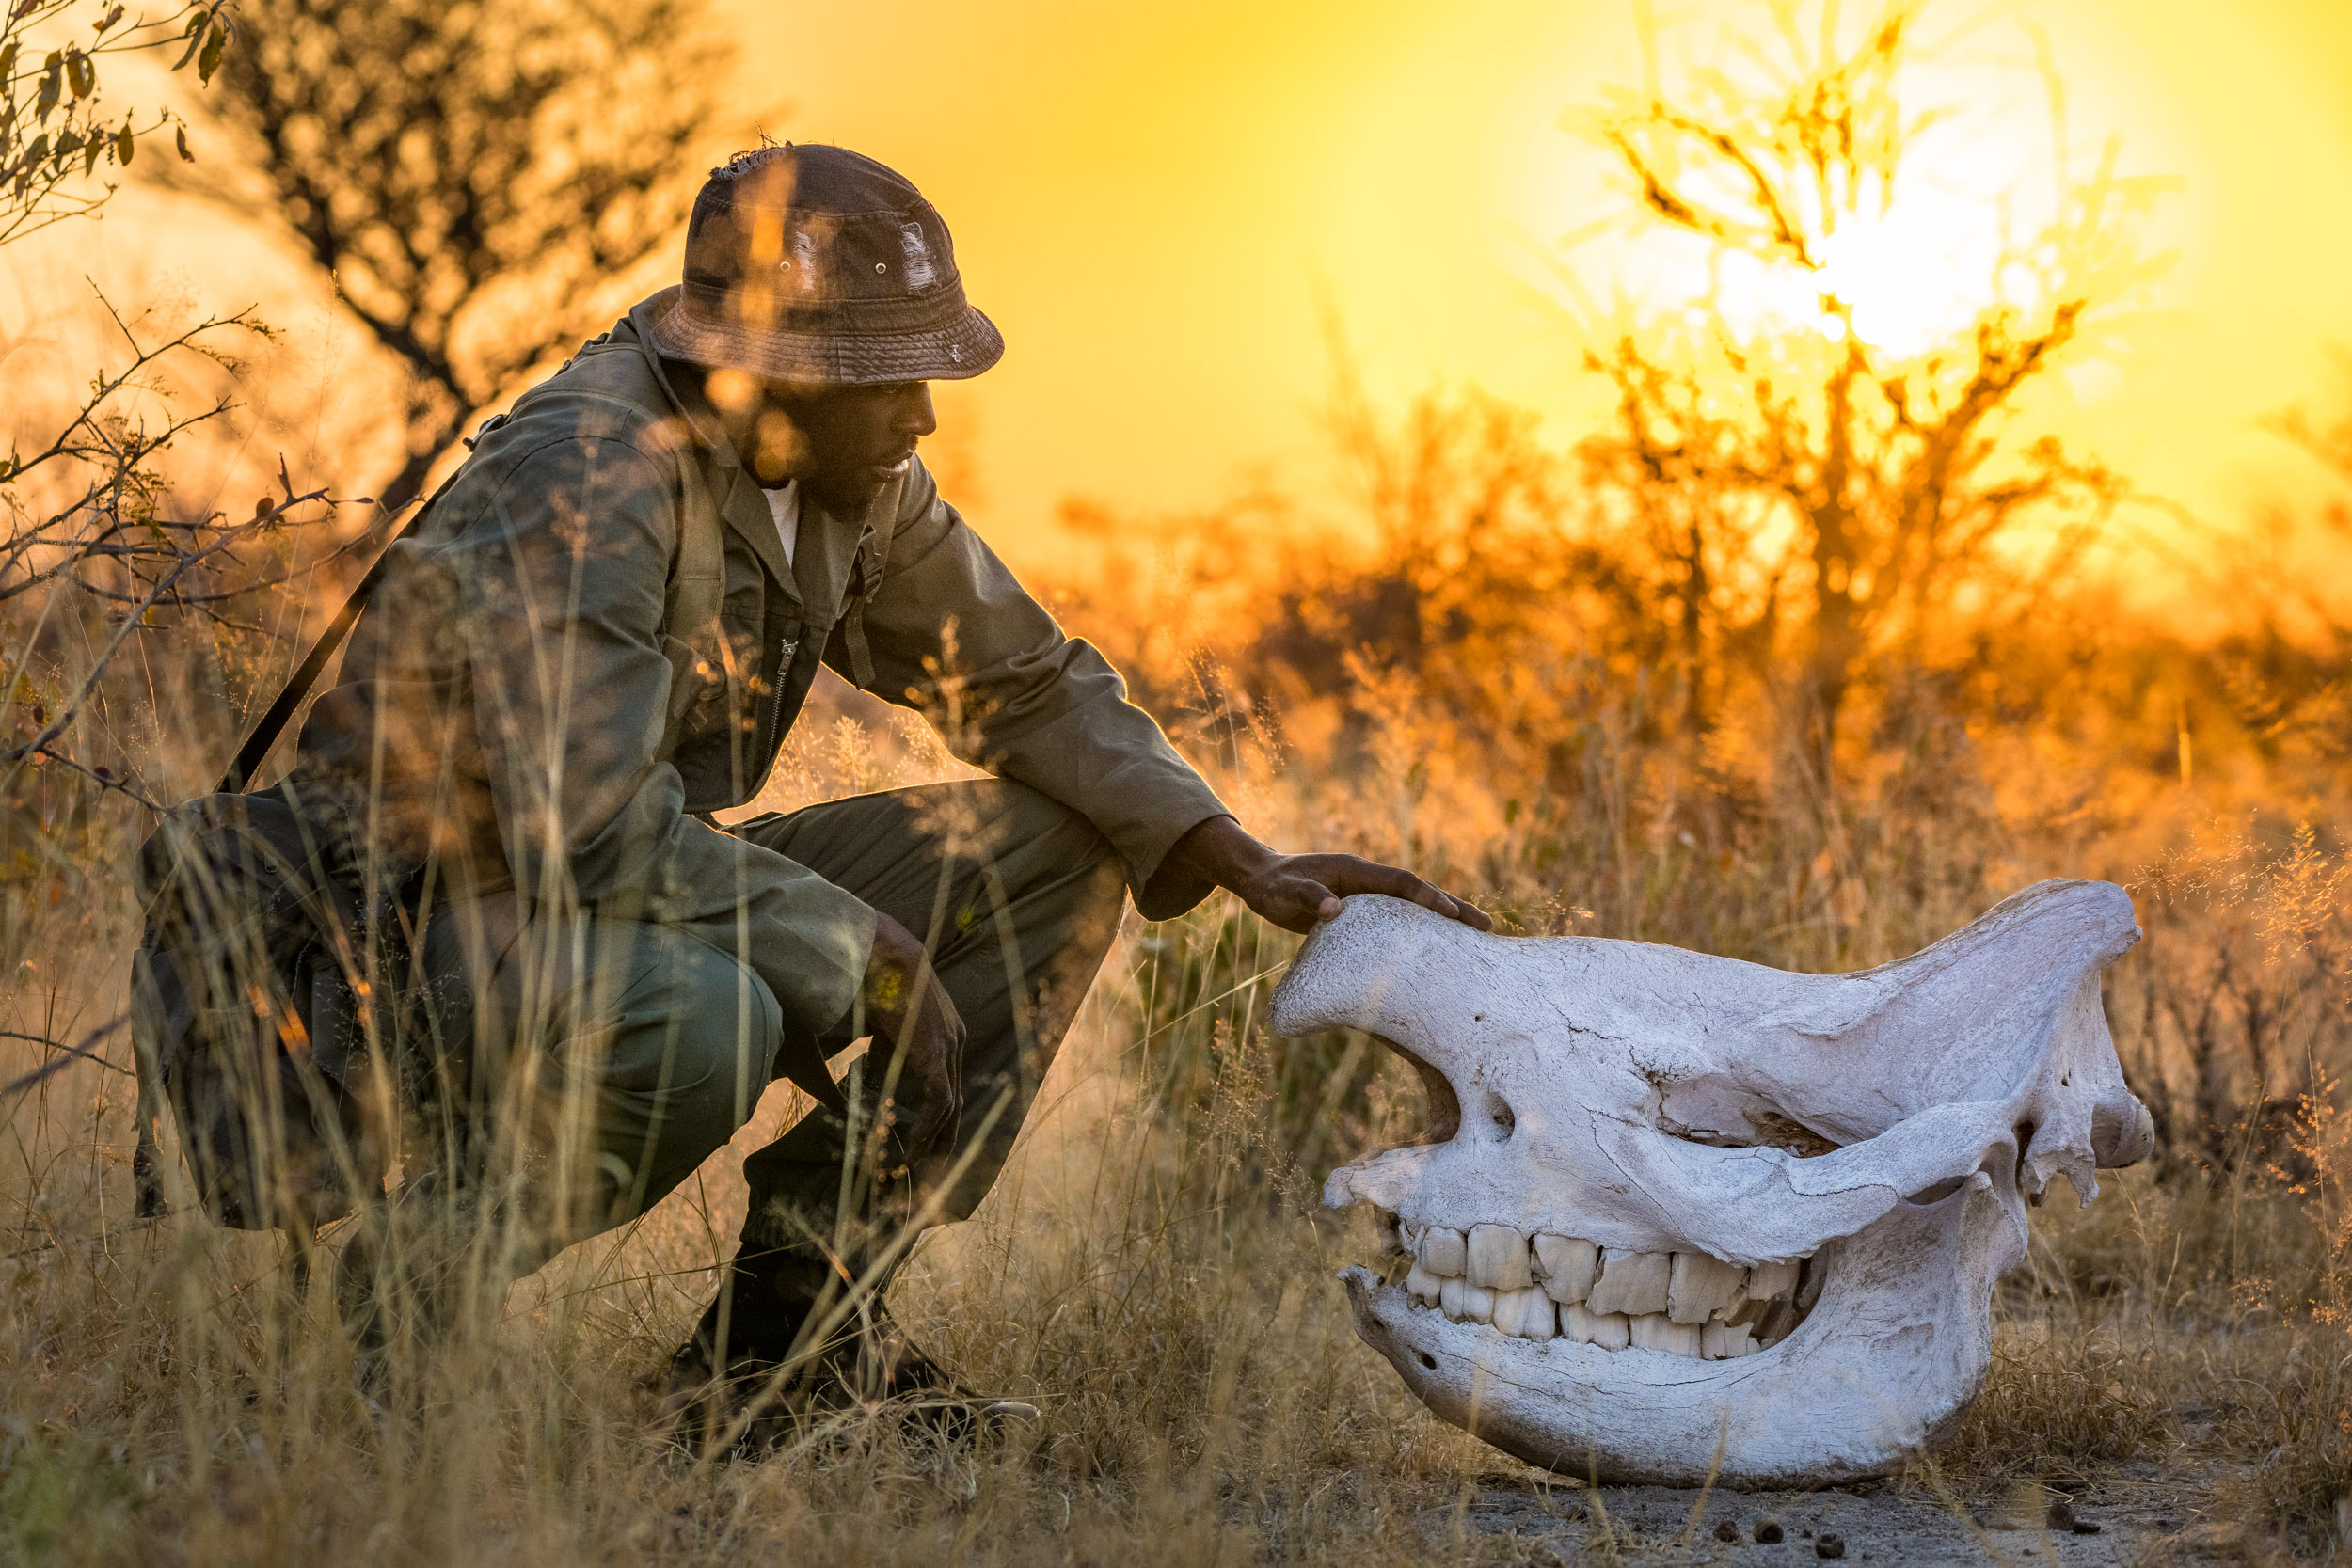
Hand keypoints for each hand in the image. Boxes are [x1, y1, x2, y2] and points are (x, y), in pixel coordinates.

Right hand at [858, 912, 965, 1169]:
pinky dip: (926, 1128)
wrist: (882, 953)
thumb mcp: (883, 1025)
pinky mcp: (937, 1052)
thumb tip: (875, 1075)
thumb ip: (887, 1050)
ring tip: (915, 1164)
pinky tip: (911, 1147)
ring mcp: (949, 1046)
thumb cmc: (875, 980)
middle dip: (944, 1135)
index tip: (927, 1138)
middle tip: (931, 1165)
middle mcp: (955, 1040)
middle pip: (954, 1100)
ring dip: (932, 1138)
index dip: (939, 1114)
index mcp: (945, 1031)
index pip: (948, 1081)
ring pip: (948, 1106)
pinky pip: (938, 1101)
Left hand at [1163, 816, 1493, 935]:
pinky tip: (1437, 950)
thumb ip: (1307, 897)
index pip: (1401, 882)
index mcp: (1355, 871)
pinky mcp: (1364, 911)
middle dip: (1453, 908)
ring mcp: (1369, 894)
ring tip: (1477, 940)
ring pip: (1414, 907)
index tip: (1453, 913)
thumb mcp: (1284, 894)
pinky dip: (1422, 931)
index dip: (1427, 897)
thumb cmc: (1273, 887)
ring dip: (1444, 920)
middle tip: (1486, 927)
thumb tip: (1333, 909)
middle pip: (1419, 893)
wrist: (1263, 879)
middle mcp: (1368, 880)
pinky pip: (1400, 920)